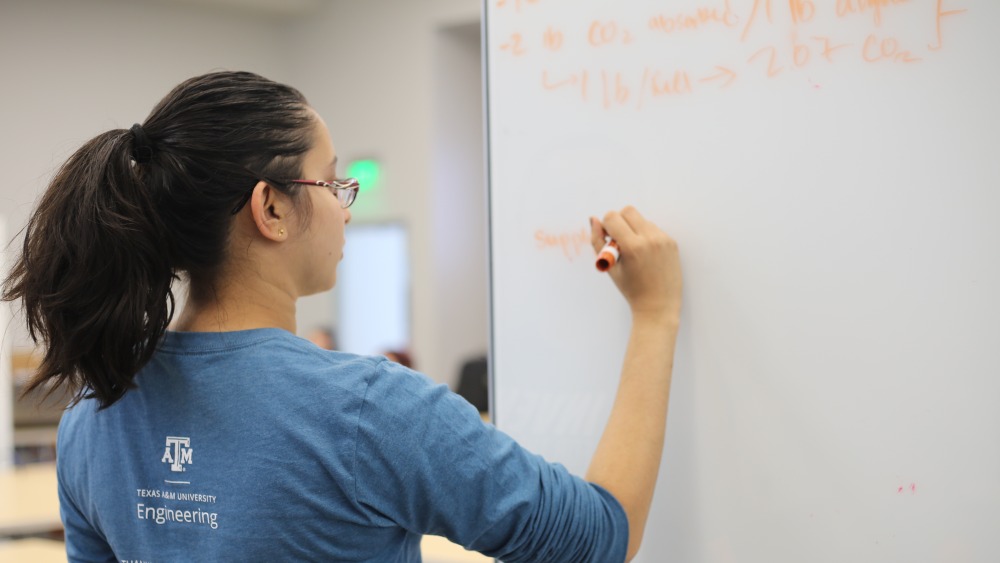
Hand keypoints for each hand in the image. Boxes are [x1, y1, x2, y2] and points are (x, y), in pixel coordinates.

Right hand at [590, 206, 681, 321]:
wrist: (658, 306)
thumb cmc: (631, 289)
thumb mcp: (610, 267)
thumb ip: (598, 241)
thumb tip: (594, 220)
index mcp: (633, 247)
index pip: (613, 217)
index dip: (606, 226)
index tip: (608, 239)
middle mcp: (650, 239)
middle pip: (628, 211)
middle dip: (619, 221)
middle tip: (619, 240)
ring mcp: (663, 240)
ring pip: (642, 219)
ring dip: (633, 229)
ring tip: (634, 251)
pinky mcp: (671, 242)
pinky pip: (653, 229)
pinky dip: (645, 236)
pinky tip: (645, 255)